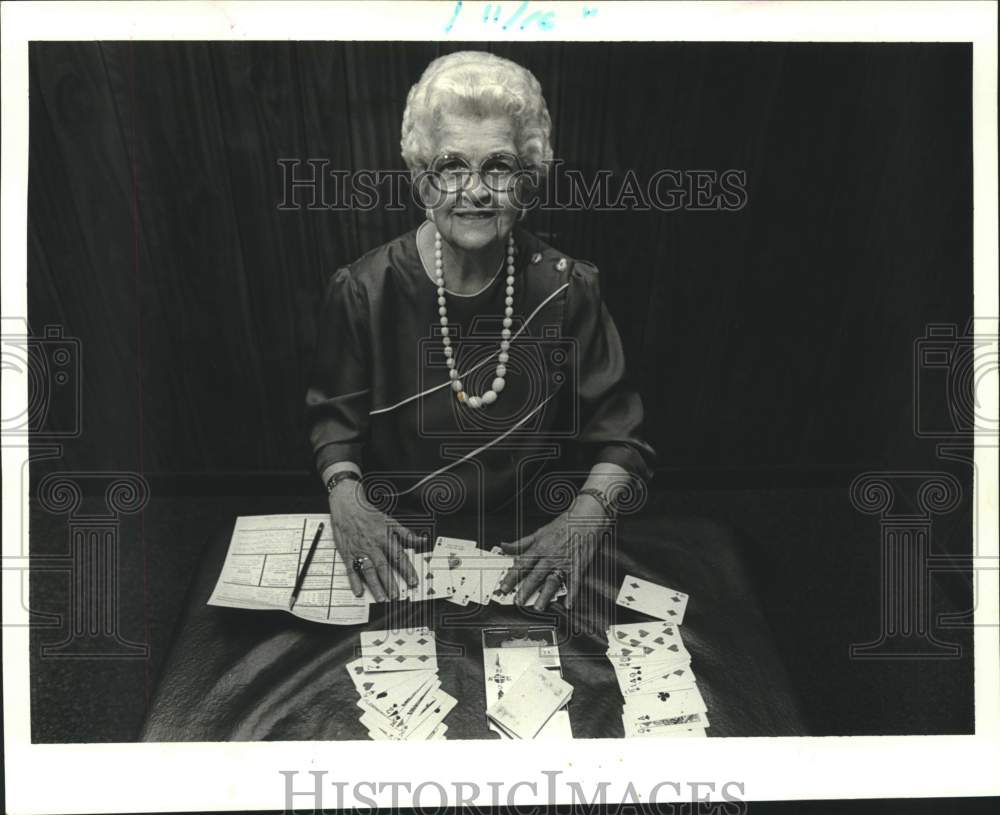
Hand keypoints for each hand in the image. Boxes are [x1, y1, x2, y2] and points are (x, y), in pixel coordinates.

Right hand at [327, 480, 422, 600]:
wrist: (347, 505)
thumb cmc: (368, 513)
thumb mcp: (390, 520)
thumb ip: (406, 533)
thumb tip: (421, 540)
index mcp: (384, 537)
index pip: (398, 556)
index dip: (407, 570)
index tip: (413, 582)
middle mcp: (372, 545)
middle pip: (383, 567)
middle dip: (390, 583)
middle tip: (396, 596)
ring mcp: (359, 550)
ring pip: (368, 570)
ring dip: (375, 585)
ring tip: (381, 598)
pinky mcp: (347, 553)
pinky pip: (351, 569)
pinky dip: (354, 581)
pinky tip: (358, 591)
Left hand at [497, 493, 611, 609]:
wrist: (587, 516)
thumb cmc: (564, 523)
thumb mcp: (539, 532)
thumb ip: (521, 543)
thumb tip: (505, 546)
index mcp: (539, 547)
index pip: (521, 565)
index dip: (511, 577)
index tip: (504, 587)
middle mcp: (550, 556)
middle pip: (535, 576)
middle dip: (525, 590)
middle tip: (518, 601)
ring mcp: (565, 562)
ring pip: (552, 581)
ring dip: (545, 595)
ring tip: (538, 606)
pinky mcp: (578, 565)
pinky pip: (574, 582)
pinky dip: (572, 594)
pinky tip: (568, 604)